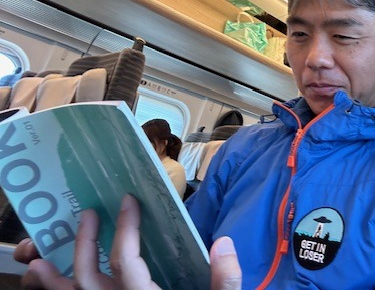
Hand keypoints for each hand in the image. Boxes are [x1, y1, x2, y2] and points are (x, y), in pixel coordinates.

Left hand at [14, 194, 241, 289]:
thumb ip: (225, 281)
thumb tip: (223, 242)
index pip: (127, 261)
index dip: (126, 228)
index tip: (128, 201)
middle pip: (89, 277)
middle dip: (85, 242)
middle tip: (89, 214)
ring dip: (53, 281)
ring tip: (40, 256)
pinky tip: (54, 287)